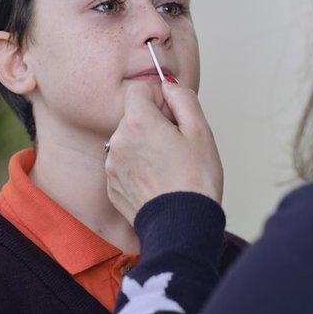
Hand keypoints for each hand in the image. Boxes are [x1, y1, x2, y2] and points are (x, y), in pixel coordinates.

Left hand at [104, 81, 223, 223]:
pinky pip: (124, 163)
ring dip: (144, 145)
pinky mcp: (111, 186)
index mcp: (138, 122)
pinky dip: (137, 167)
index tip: (173, 116)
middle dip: (153, 122)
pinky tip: (157, 181)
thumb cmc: (196, 180)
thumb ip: (183, 99)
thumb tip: (169, 87)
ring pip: (128, 140)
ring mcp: (111, 165)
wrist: (182, 226)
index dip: (159, 98)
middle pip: (133, 115)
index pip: (139, 89)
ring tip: (167, 166)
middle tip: (176, 145)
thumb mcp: (200, 130)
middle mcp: (117, 140)